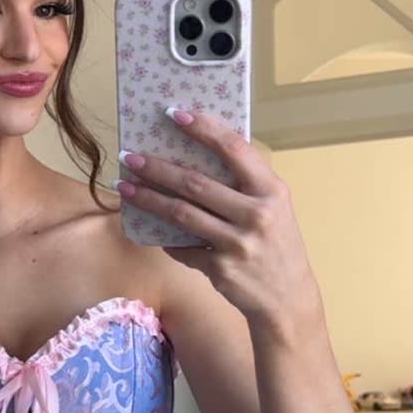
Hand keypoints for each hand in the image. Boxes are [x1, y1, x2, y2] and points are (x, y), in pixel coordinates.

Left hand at [116, 106, 320, 326]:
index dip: (203, 128)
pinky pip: (183, 247)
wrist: (288, 299)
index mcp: (271, 190)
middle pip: (195, 183)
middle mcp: (257, 214)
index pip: (234, 148)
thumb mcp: (274, 208)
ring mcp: (238, 243)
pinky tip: (152, 230)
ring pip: (181, 213)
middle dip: (156, 167)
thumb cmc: (276, 245)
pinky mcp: (220, 268)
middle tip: (129, 156)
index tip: (174, 114)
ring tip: (125, 186)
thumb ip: (245, 184)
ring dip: (148, 198)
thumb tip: (196, 156)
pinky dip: (166, 238)